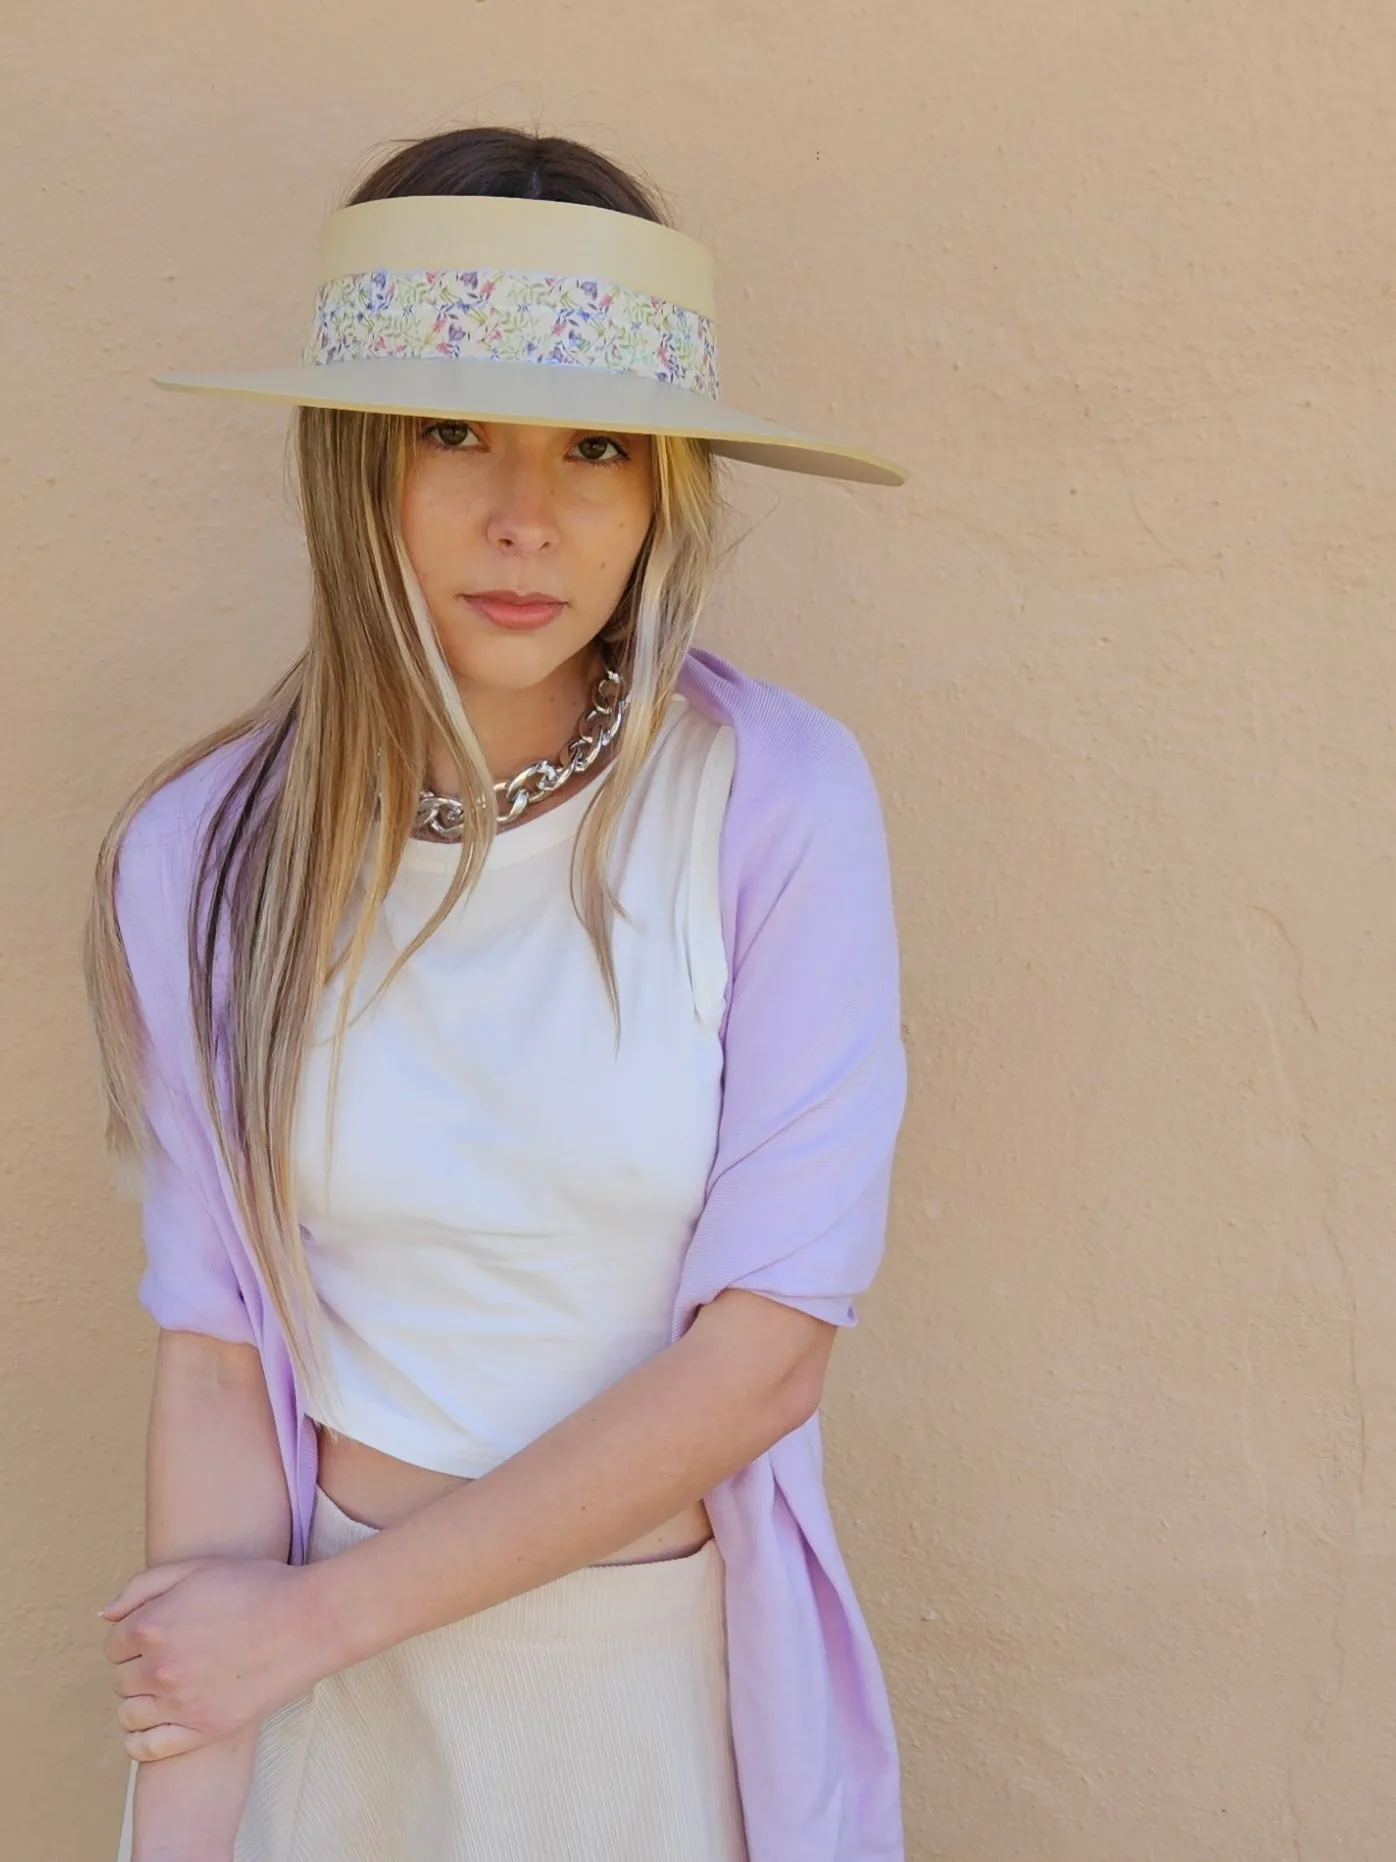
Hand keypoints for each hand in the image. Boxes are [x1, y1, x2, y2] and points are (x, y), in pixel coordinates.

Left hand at [98, 1555, 327, 1760]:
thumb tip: (105, 1617)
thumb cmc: (256, 1586)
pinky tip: (158, 1723)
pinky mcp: (202, 1730)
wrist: (308, 1621)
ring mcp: (179, 1704)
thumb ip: (142, 1587)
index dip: (134, 1637)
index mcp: (152, 1625)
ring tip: (166, 1689)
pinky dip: (141, 1740)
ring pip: (127, 1715)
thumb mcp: (197, 1568)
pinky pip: (146, 1749)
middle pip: (119, 1679)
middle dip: (137, 1667)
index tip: (159, 1634)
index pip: (114, 1644)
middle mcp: (158, 1668)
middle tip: (170, 1657)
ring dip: (139, 1701)